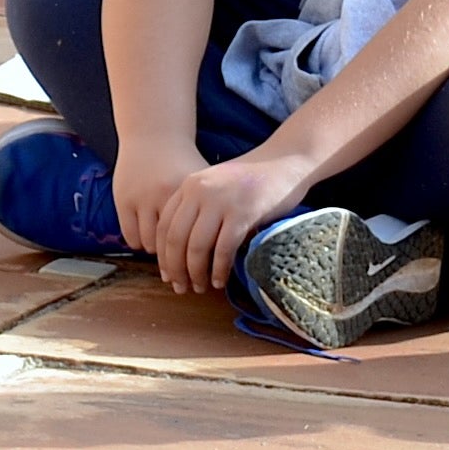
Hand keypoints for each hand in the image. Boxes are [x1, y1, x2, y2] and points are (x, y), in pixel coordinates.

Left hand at [129, 143, 312, 296]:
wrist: (285, 161)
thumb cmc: (251, 179)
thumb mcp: (215, 185)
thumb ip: (197, 208)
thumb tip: (181, 251)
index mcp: (189, 185)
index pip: (164, 225)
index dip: (163, 255)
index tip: (167, 275)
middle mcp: (200, 191)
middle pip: (176, 239)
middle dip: (176, 269)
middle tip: (180, 288)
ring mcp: (221, 201)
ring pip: (196, 246)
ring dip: (196, 273)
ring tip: (199, 287)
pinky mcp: (243, 212)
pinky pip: (224, 248)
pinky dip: (219, 269)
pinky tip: (220, 281)